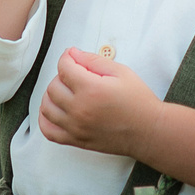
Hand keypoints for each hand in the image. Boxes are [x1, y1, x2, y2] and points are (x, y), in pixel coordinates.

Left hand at [38, 47, 159, 157]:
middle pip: (53, 86)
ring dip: (51, 95)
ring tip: (65, 91)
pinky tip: (54, 110)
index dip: (67, 57)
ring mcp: (76, 127)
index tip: (72, 57)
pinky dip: (45, 119)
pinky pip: (48, 131)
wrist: (149, 131)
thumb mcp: (121, 72)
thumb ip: (93, 60)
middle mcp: (79, 110)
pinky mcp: (76, 141)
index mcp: (91, 90)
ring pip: (47, 106)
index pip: (64, 67)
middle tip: (75, 75)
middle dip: (62, 76)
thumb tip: (72, 54)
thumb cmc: (139, 102)